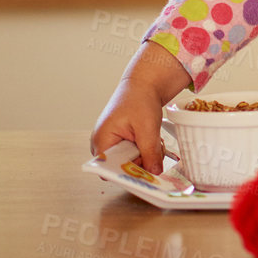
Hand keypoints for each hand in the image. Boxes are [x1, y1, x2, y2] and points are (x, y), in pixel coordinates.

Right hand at [89, 40, 192, 173]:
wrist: (144, 83)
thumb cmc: (139, 99)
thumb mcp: (147, 127)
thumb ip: (149, 152)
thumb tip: (154, 173)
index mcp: (102, 141)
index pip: (108, 170)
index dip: (126, 174)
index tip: (144, 173)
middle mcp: (103, 143)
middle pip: (121, 167)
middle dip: (141, 162)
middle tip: (155, 150)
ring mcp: (112, 142)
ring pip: (130, 160)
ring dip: (146, 154)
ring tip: (154, 139)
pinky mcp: (122, 140)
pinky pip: (134, 153)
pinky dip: (146, 149)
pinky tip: (152, 138)